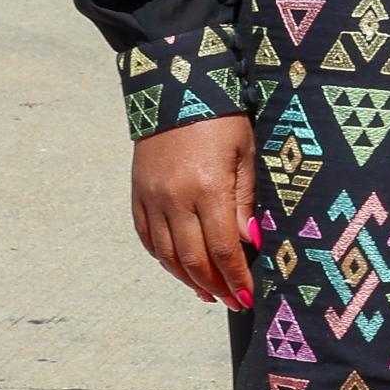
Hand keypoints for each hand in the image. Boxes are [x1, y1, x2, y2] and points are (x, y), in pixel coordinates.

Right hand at [131, 115, 259, 305]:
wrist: (175, 86)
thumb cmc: (221, 117)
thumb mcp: (244, 152)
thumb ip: (245, 200)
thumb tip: (251, 242)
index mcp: (207, 188)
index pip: (223, 248)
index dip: (236, 278)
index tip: (248, 298)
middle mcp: (175, 199)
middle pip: (193, 259)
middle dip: (216, 286)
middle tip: (232, 303)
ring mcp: (152, 198)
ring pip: (168, 255)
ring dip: (188, 279)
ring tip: (208, 293)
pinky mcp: (138, 195)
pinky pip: (148, 238)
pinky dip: (164, 259)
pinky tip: (179, 268)